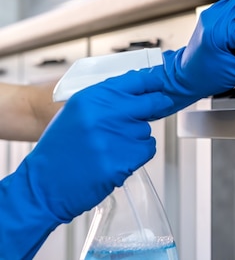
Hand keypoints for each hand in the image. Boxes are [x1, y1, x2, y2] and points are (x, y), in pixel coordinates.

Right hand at [0, 69, 172, 258]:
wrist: (43, 185)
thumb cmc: (59, 150)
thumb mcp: (77, 112)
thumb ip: (106, 99)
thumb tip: (138, 92)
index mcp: (92, 97)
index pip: (136, 79)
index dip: (152, 83)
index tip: (159, 85)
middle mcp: (105, 114)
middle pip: (151, 102)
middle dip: (155, 107)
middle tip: (155, 110)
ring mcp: (115, 137)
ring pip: (147, 129)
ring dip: (138, 137)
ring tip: (113, 146)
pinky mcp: (122, 160)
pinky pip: (146, 149)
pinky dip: (138, 155)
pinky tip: (118, 158)